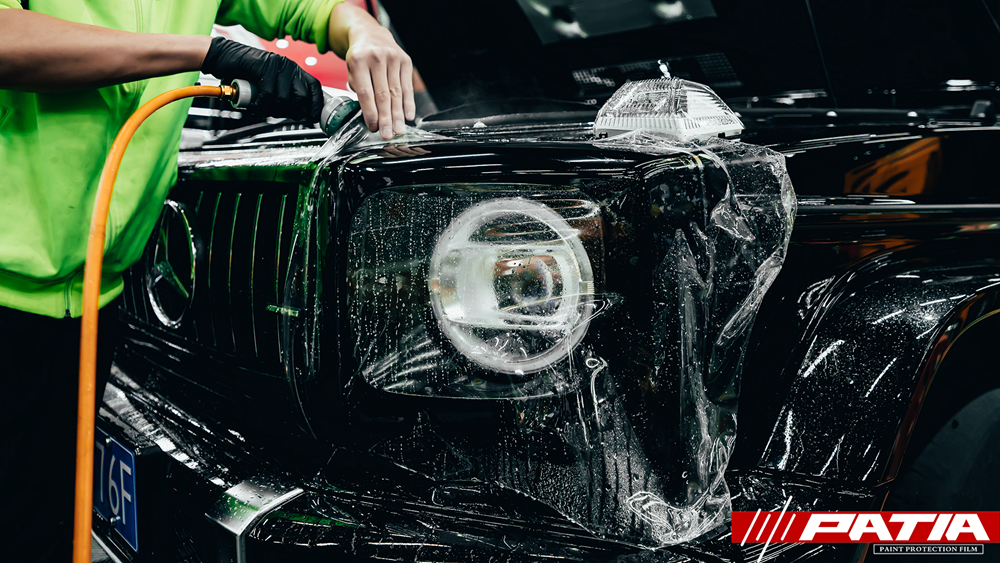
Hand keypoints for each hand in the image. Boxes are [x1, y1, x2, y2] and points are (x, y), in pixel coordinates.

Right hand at [201, 37, 323, 121]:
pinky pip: (268, 95)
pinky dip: (261, 106)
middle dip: (290, 112)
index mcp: (294, 70)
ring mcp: (278, 65)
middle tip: (275, 113)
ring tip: (261, 109)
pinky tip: (254, 106)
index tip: (312, 118)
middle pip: (302, 98)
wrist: (222, 57)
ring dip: (272, 111)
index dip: (316, 105)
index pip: (315, 88)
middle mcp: (289, 66)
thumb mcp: (270, 84)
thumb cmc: (244, 73)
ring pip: (284, 99)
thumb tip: (301, 114)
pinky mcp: (264, 66)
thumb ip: (285, 95)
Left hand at [345, 26, 414, 139]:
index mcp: (358, 60)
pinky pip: (408, 87)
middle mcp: (377, 57)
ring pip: (396, 92)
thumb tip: (370, 115)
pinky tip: (408, 115)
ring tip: (398, 129)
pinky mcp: (405, 61)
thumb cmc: (360, 57)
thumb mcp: (351, 70)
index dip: (370, 112)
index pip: (365, 92)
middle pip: (383, 94)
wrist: (372, 35)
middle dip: (385, 118)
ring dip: (398, 114)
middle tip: (387, 134)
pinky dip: (408, 103)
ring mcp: (393, 58)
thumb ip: (358, 89)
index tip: (373, 127)